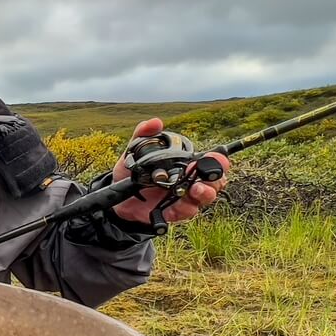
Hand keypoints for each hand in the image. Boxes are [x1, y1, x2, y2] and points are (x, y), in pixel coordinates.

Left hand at [110, 118, 229, 224]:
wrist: (117, 197)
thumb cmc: (131, 172)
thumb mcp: (133, 152)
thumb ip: (143, 135)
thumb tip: (155, 122)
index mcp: (186, 164)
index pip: (213, 161)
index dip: (219, 160)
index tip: (215, 158)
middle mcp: (189, 181)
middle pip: (216, 181)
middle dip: (215, 178)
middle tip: (202, 174)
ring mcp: (183, 197)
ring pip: (206, 198)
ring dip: (204, 193)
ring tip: (194, 189)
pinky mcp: (174, 212)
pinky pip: (185, 212)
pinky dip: (182, 209)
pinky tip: (173, 207)